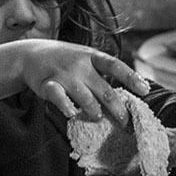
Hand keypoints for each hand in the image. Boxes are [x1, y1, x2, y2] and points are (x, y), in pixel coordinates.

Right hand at [16, 40, 148, 122]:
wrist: (30, 54)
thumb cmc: (64, 59)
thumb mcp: (84, 57)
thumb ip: (103, 71)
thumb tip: (131, 89)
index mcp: (92, 56)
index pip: (115, 66)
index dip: (131, 78)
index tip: (145, 90)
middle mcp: (80, 64)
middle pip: (104, 89)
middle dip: (117, 108)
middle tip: (125, 122)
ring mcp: (64, 74)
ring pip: (85, 97)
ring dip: (94, 110)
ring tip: (97, 117)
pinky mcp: (47, 84)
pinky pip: (59, 98)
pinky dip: (67, 108)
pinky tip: (72, 114)